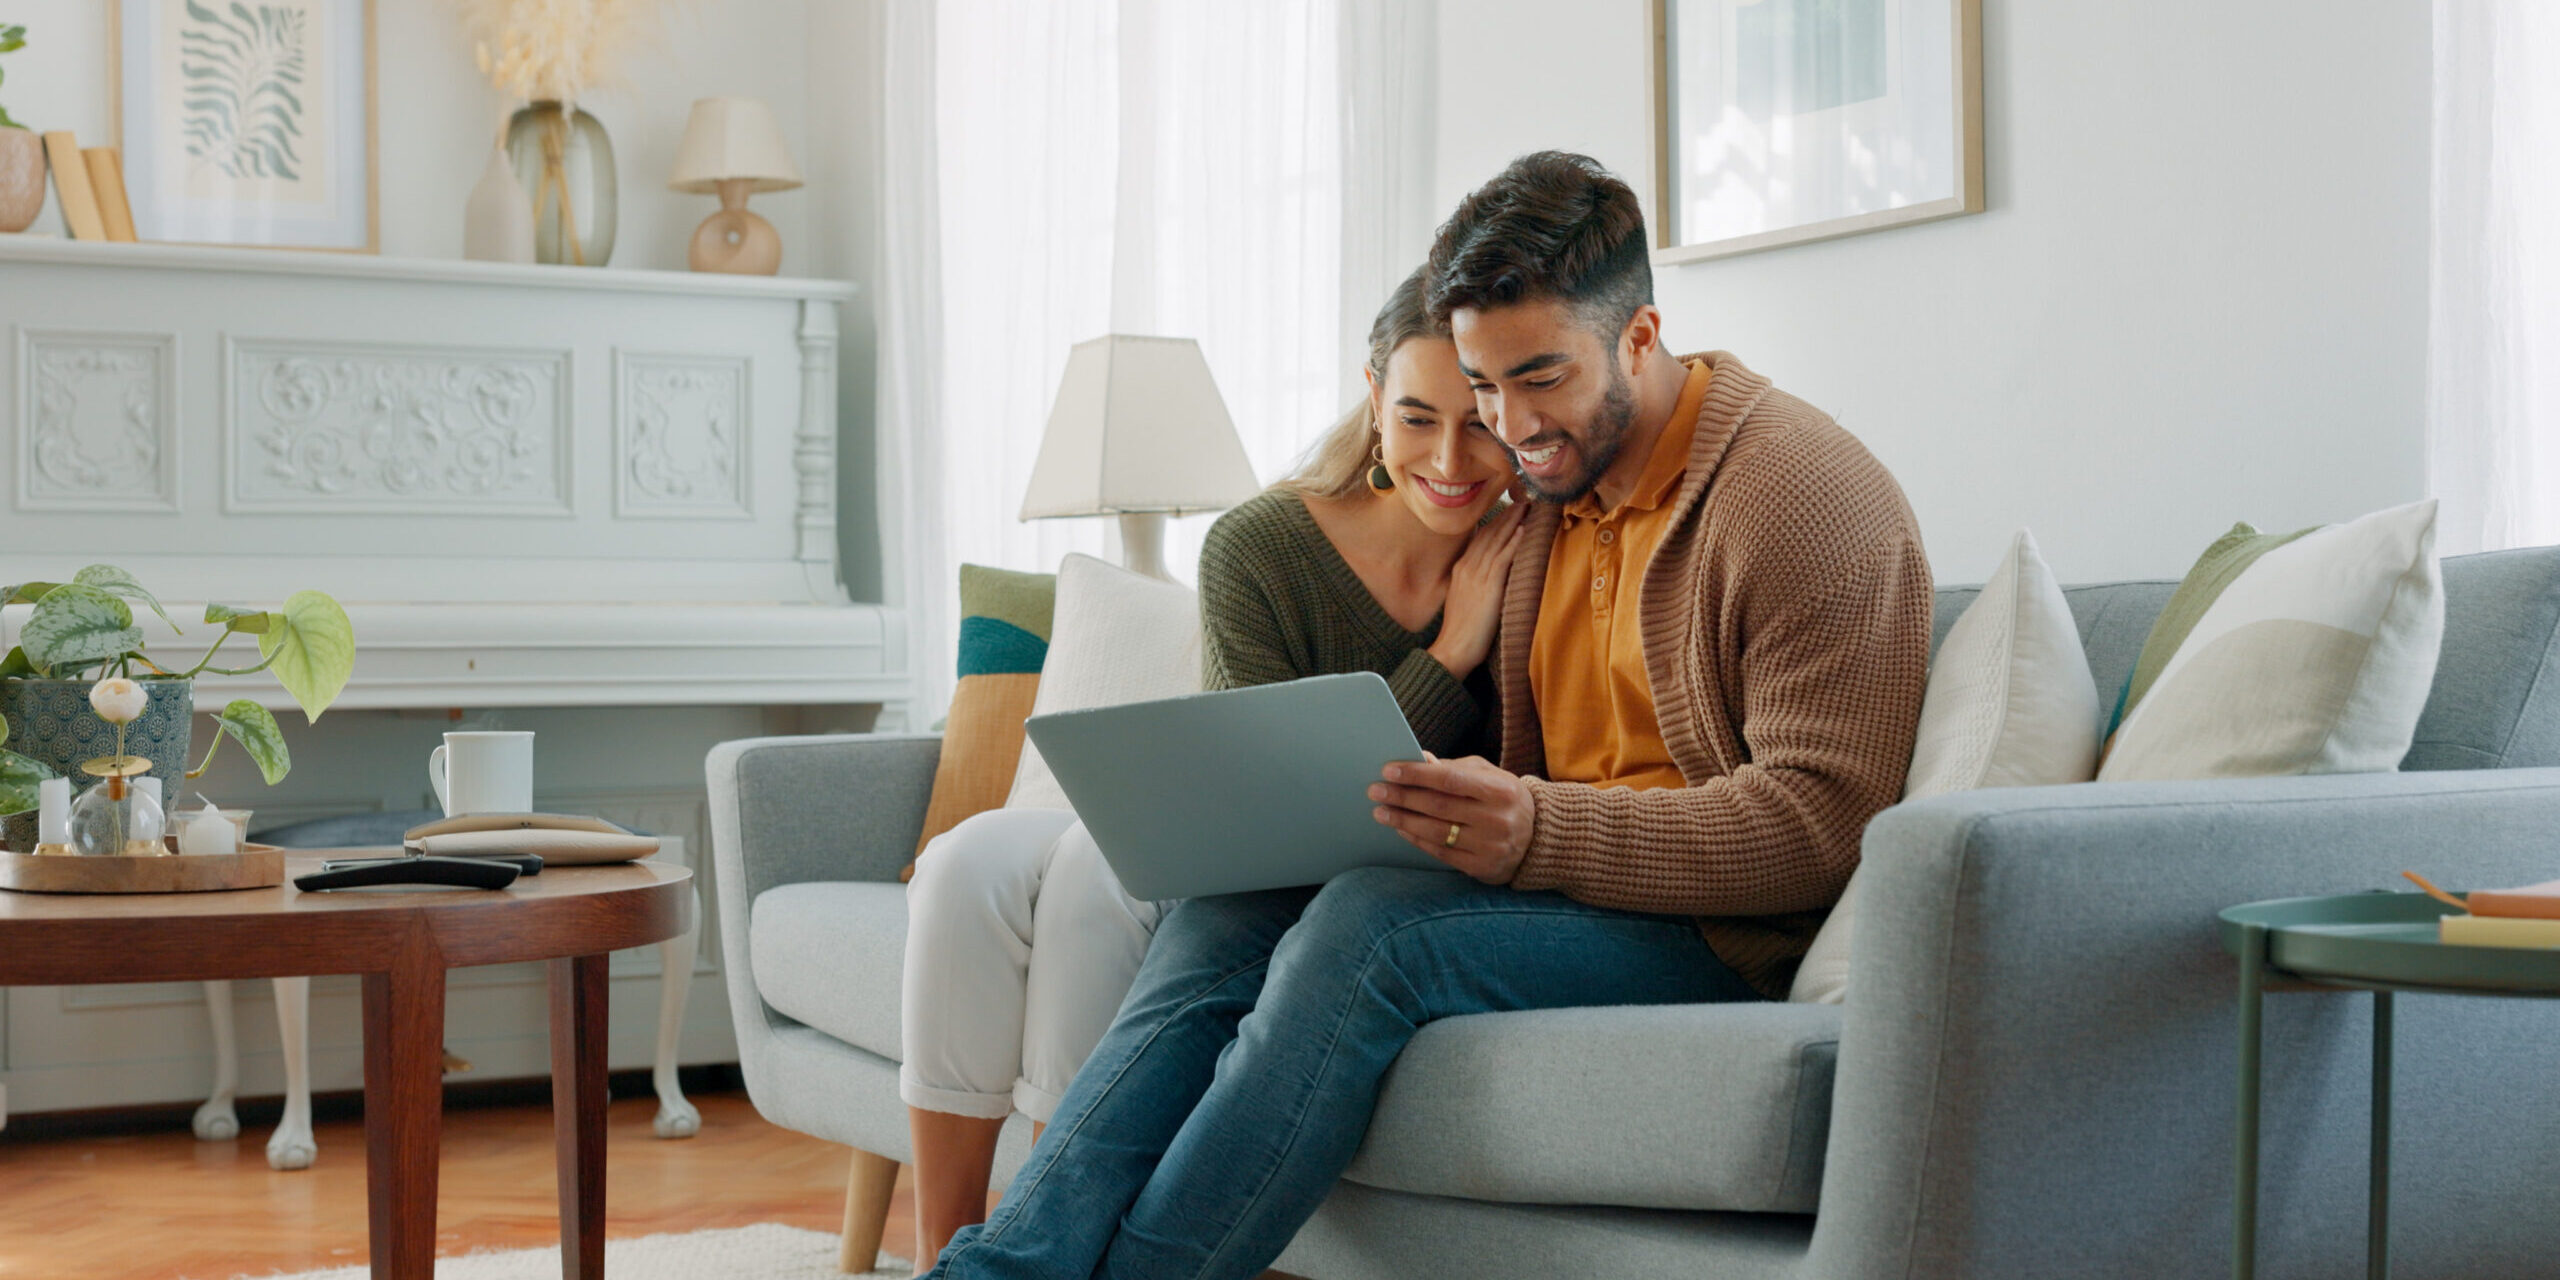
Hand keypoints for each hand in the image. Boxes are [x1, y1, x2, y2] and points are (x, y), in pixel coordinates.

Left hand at [1369, 754, 1534, 883]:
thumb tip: (1420, 760)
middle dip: (1402, 797)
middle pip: (1438, 806)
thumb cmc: (1504, 799)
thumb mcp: (1489, 775)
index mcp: (1500, 790)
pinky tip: (1401, 828)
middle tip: (1376, 790)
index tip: (1389, 770)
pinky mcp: (1481, 867)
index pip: (1450, 779)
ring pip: (1435, 831)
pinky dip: (1416, 839)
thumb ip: (1455, 768)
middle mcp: (1496, 819)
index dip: (1417, 775)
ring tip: (1381, 811)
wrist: (1539, 838)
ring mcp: (1489, 846)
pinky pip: (1440, 852)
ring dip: (1402, 820)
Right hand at [1427, 500, 1527, 678]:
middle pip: (1488, 534)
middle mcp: (1467, 567)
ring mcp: (1477, 575)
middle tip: (1520, 501)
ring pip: (1496, 541)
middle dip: (1505, 516)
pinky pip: (1502, 558)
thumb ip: (1472, 583)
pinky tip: (1522, 530)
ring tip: (1525, 508)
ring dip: (1512, 522)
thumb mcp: (1462, 599)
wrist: (1454, 648)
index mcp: (1460, 569)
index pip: (1479, 538)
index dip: (1495, 523)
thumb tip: (1486, 577)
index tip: (1507, 510)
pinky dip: (1513, 542)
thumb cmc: (1460, 631)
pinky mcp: (1488, 586)